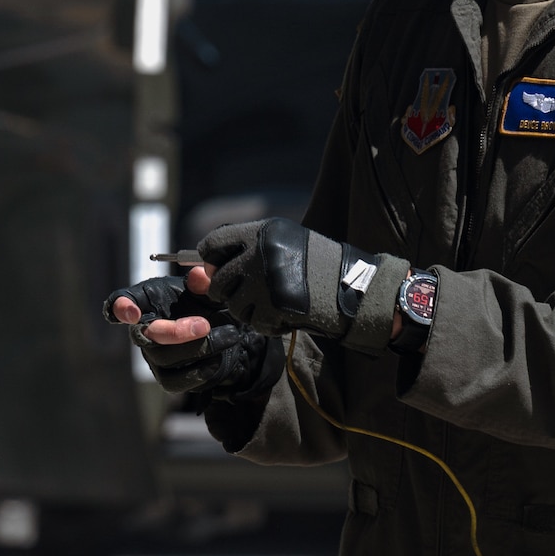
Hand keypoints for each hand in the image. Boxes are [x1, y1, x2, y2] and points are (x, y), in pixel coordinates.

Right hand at [103, 270, 274, 395]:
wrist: (224, 335)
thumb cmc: (204, 307)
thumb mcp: (206, 291)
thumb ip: (204, 283)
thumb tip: (201, 275)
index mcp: (147, 301)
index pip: (121, 301)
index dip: (122, 307)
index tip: (133, 312)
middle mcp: (145, 331)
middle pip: (146, 335)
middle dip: (175, 331)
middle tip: (205, 325)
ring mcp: (154, 357)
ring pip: (164, 358)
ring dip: (197, 348)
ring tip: (229, 335)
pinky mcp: (168, 378)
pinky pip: (176, 380)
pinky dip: (200, 370)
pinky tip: (219, 358)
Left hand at [197, 217, 410, 355]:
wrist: (356, 288)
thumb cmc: (318, 264)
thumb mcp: (284, 244)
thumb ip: (243, 254)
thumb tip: (198, 273)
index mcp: (263, 232)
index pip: (213, 243)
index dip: (212, 258)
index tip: (221, 266)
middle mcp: (261, 253)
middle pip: (219, 279)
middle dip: (230, 290)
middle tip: (252, 292)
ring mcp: (266, 282)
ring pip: (234, 305)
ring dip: (249, 309)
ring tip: (273, 302)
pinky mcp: (274, 308)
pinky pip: (253, 322)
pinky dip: (266, 323)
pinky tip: (284, 314)